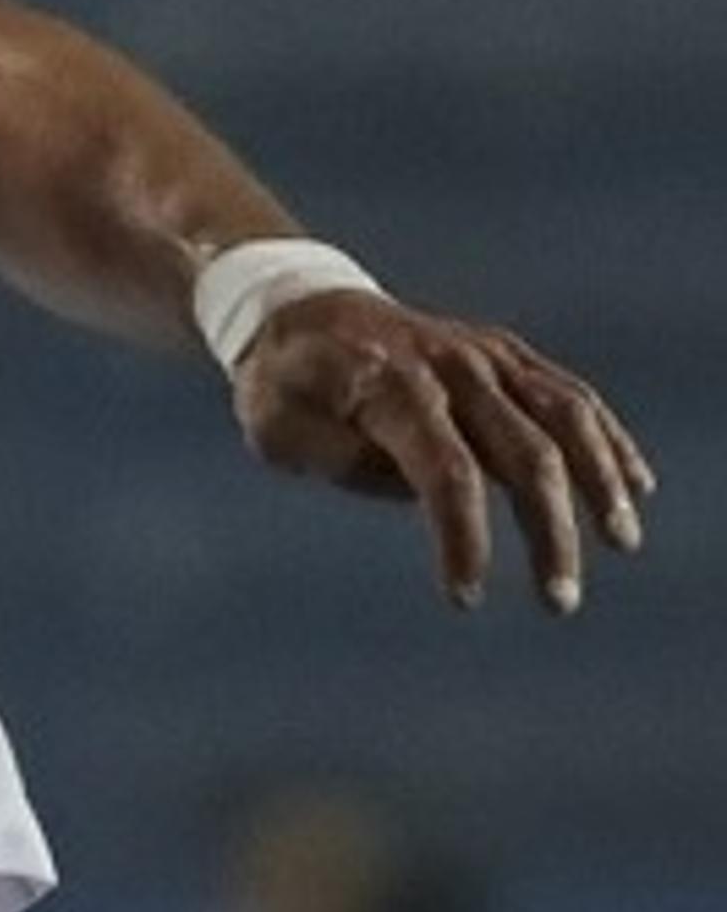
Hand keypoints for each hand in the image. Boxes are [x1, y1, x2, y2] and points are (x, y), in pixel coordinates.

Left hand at [232, 288, 654, 613]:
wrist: (296, 310)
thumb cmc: (282, 385)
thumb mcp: (277, 430)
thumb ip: (341, 460)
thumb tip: (417, 490)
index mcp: (388, 384)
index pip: (446, 471)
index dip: (463, 539)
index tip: (464, 598)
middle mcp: (448, 363)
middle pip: (524, 453)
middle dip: (549, 534)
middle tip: (558, 602)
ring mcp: (484, 353)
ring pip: (566, 416)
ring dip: (600, 483)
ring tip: (622, 542)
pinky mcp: (506, 353)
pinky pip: (570, 396)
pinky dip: (606, 440)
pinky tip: (634, 487)